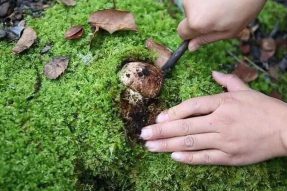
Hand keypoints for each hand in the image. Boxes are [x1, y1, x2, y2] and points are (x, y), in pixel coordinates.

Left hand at [140, 72, 286, 165]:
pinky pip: (206, 157)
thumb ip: (227, 80)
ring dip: (168, 145)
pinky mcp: (230, 156)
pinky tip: (173, 157)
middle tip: (143, 134)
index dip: (172, 112)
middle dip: (161, 131)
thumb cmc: (264, 109)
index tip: (157, 118)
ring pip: (191, 142)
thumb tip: (213, 72)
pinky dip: (189, 158)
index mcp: (223, 103)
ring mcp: (225, 140)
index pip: (192, 106)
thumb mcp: (245, 91)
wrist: (286, 129)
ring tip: (150, 146)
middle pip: (185, 126)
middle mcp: (220, 121)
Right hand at [178, 0, 265, 50]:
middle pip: (188, 18)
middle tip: (220, 15)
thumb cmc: (245, 6)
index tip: (201, 32)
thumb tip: (191, 47)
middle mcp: (189, 6)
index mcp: (197, 22)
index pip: (182, 32)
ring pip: (194, 6)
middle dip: (200, 18)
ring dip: (205, 7)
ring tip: (223, 3)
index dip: (191, 34)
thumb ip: (207, 39)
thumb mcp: (229, 30)